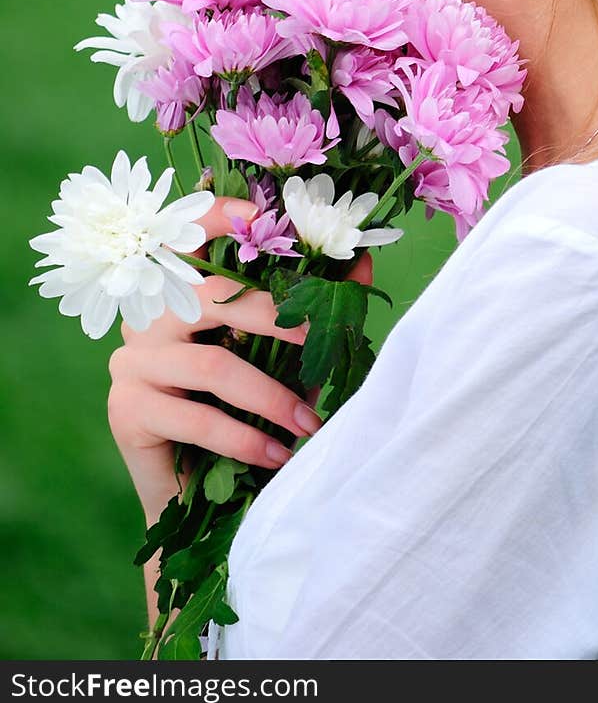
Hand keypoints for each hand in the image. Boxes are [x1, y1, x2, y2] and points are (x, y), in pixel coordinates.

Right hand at [107, 194, 372, 522]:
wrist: (190, 491)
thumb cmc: (238, 412)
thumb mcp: (279, 359)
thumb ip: (312, 313)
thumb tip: (364, 266)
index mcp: (179, 291)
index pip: (187, 238)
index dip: (218, 218)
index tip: (260, 212)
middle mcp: (147, 315)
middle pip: (213, 296)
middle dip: (277, 317)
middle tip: (323, 341)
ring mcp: (132, 360)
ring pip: (213, 365)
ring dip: (272, 396)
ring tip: (309, 423)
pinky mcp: (128, 408)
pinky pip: (197, 419)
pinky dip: (246, 439)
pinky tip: (279, 454)